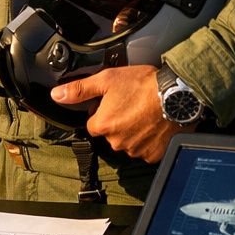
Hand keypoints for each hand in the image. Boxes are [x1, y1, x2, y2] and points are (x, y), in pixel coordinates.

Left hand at [52, 65, 188, 163]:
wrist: (177, 95)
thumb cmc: (144, 85)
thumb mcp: (107, 79)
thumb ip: (79, 89)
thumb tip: (57, 95)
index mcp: (103, 125)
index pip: (94, 124)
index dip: (102, 112)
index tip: (115, 102)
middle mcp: (117, 142)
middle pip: (111, 134)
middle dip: (119, 122)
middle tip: (132, 105)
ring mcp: (136, 150)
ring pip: (128, 142)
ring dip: (134, 132)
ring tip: (145, 112)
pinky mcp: (153, 155)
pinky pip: (146, 150)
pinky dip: (149, 140)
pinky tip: (154, 124)